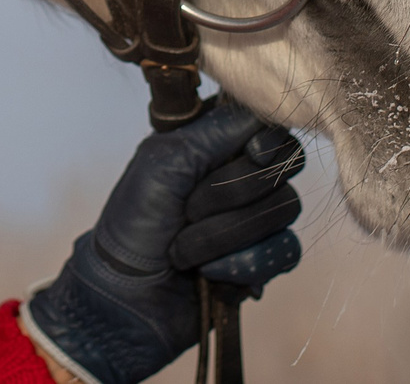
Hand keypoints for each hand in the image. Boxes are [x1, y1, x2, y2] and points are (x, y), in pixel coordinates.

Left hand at [22, 99, 304, 383]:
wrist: (125, 298)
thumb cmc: (133, 224)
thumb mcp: (162, 163)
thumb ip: (214, 131)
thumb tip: (261, 112)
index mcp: (214, 144)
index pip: (269, 124)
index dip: (267, 139)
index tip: (249, 153)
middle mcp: (240, 175)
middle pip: (285, 164)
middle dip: (232, 192)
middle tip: (188, 209)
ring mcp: (254, 219)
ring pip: (284, 208)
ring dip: (226, 233)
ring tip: (186, 250)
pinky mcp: (264, 260)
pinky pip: (285, 251)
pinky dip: (243, 264)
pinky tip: (211, 274)